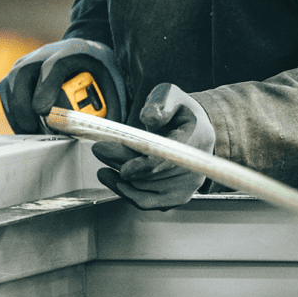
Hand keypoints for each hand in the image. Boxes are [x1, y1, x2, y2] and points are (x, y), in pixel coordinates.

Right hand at [0, 38, 126, 133]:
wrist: (85, 53)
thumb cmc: (99, 71)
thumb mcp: (112, 83)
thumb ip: (111, 107)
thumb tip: (106, 136)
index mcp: (72, 51)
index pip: (54, 64)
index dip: (46, 86)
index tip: (44, 110)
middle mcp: (44, 53)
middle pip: (23, 71)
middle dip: (24, 103)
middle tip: (34, 129)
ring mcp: (28, 61)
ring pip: (10, 82)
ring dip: (16, 111)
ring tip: (30, 132)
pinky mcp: (18, 73)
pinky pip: (6, 91)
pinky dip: (12, 111)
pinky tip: (26, 126)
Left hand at [93, 83, 214, 209]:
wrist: (195, 127)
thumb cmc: (179, 110)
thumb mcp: (170, 95)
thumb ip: (160, 102)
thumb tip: (149, 117)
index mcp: (197, 137)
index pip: (170, 158)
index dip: (145, 166)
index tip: (123, 169)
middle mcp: (197, 166)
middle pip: (153, 174)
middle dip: (123, 162)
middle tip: (100, 150)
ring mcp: (188, 184)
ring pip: (146, 187)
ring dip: (121, 176)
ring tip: (103, 160)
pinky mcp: (178, 196)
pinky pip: (149, 201)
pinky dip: (128, 193)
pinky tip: (113, 180)